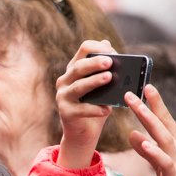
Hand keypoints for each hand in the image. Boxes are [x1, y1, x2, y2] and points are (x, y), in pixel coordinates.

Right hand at [55, 41, 114, 168]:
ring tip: (109, 78)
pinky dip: (95, 109)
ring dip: (94, 82)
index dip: (99, 48)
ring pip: (78, 86)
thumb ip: (104, 67)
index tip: (112, 53)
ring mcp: (63, 96)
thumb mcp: (101, 85)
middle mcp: (65, 80)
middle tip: (110, 62)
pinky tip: (107, 110)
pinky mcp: (65, 112)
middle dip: (95, 63)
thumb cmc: (95, 104)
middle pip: (79, 67)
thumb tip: (108, 43)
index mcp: (75, 69)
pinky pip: (81, 109)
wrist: (83, 131)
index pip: (84, 49)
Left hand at [126, 84, 175, 175]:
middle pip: (163, 123)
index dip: (156, 103)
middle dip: (149, 106)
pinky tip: (141, 140)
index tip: (145, 87)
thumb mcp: (159, 165)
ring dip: (149, 120)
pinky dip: (152, 150)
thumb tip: (133, 134)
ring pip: (162, 136)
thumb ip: (146, 149)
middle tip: (134, 91)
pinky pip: (162, 160)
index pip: (165, 119)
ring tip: (136, 107)